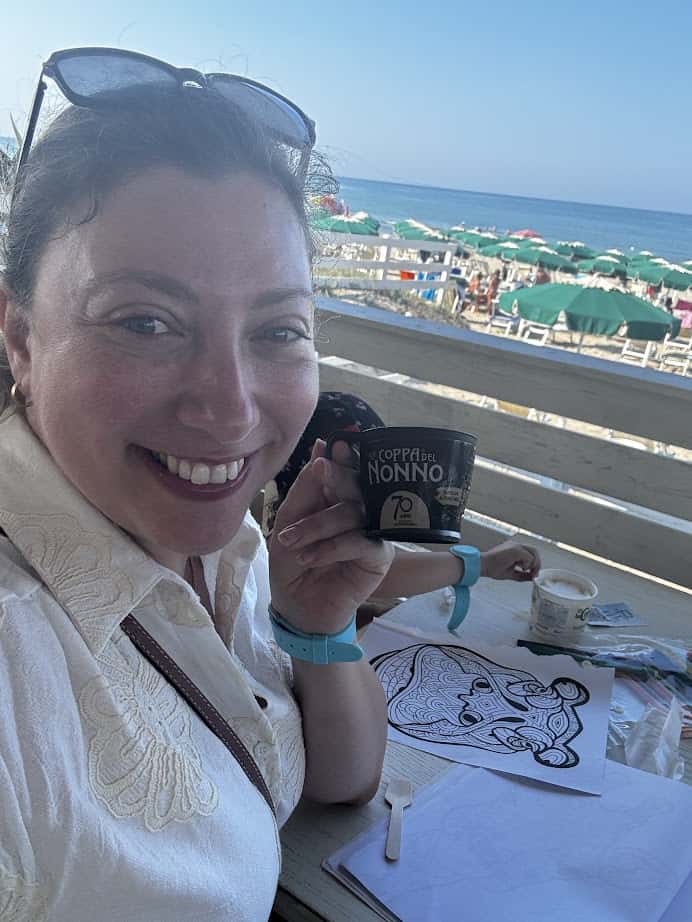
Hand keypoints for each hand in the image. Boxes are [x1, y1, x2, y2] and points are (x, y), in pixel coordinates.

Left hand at [269, 439, 393, 633]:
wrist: (296, 606)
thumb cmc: (291, 560)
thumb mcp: (288, 520)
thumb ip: (306, 486)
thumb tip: (322, 445)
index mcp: (337, 495)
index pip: (347, 468)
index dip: (344, 455)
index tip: (337, 443)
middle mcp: (358, 509)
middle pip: (357, 484)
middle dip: (336, 478)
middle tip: (321, 472)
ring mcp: (372, 531)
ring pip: (354, 513)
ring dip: (319, 525)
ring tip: (292, 542)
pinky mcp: (379, 557)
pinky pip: (362, 542)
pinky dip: (333, 547)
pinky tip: (310, 557)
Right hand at [480, 540, 539, 581]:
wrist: (482, 565)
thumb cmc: (491, 568)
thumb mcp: (511, 573)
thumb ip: (522, 575)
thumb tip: (532, 577)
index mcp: (514, 549)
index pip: (530, 553)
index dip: (534, 564)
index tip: (532, 574)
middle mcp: (516, 545)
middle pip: (534, 551)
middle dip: (537, 564)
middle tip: (534, 574)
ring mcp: (516, 546)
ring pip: (534, 552)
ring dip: (533, 564)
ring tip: (525, 571)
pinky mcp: (515, 550)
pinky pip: (529, 557)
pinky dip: (527, 565)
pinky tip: (519, 568)